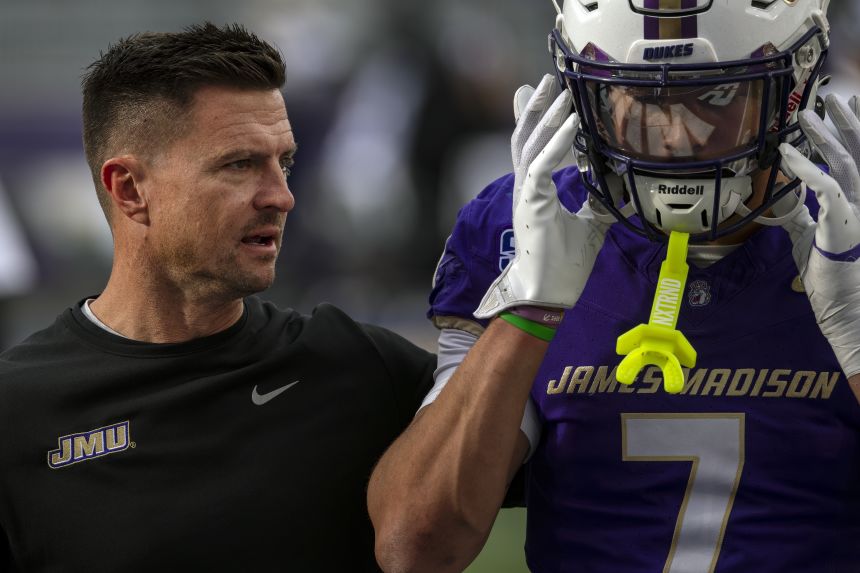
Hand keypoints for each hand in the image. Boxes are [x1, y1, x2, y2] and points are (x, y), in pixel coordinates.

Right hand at [475, 75, 610, 317]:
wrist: (551, 293)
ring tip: (558, 92)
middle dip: (535, 108)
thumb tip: (624, 190)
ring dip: (545, 117)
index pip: (533, 149)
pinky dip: (556, 145)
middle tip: (545, 80)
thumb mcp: (592, 226)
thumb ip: (601, 205)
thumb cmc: (565, 264)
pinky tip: (571, 126)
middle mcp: (527, 189)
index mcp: (537, 192)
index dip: (536, 122)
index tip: (540, 96)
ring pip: (529, 146)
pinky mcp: (532, 204)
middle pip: (525, 139)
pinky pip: (541, 167)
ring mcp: (526, 195)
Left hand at [778, 94, 859, 377]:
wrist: (849, 313)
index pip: (857, 161)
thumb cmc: (832, 281)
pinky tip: (789, 157)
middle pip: (857, 154)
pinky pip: (827, 189)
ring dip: (825, 137)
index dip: (852, 133)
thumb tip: (787, 200)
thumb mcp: (809, 242)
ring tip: (806, 115)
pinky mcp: (846, 225)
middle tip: (830, 96)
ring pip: (845, 163)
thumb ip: (801, 218)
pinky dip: (806, 171)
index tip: (845, 106)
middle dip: (846, 122)